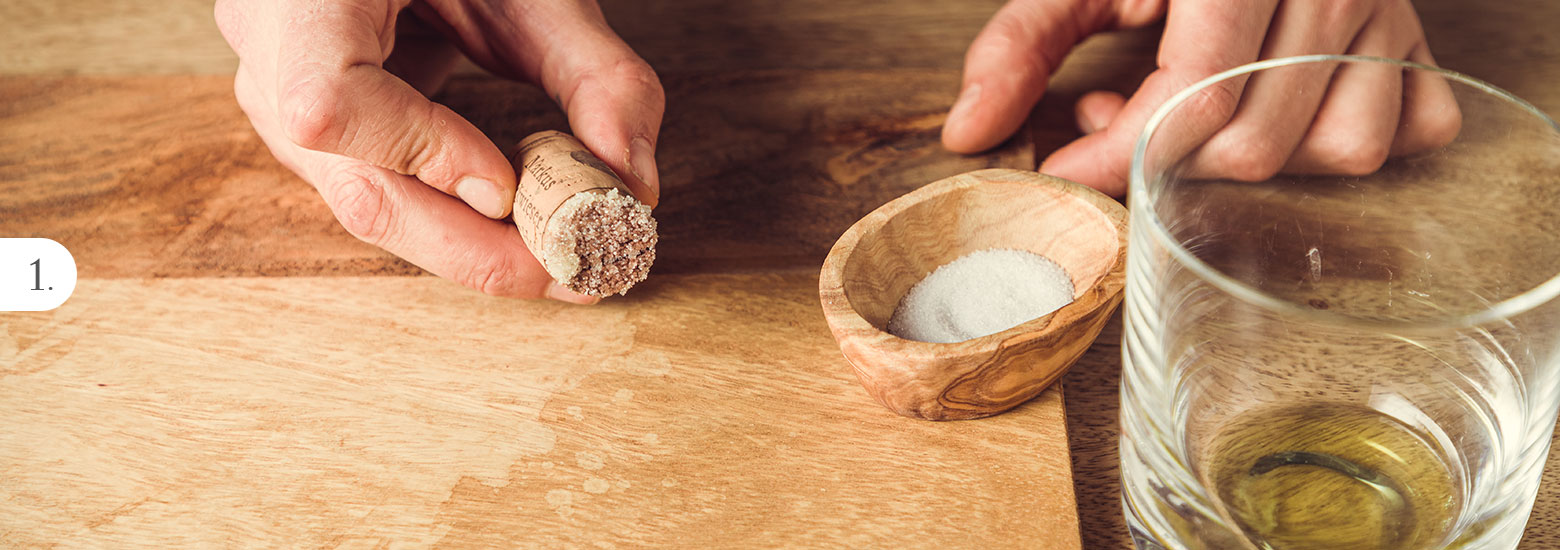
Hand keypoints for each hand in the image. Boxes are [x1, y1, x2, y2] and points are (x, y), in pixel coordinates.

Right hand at [215, 0, 664, 302]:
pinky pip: (377, 183)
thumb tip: (635, 187)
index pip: (330, 102)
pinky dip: (453, 211)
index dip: (422, 154)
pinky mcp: (307, 114)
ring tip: (560, 256)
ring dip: (470, 243)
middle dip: (475, 249)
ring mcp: (274, 85)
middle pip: (355, 186)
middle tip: (572, 274)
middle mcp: (268, 45)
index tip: (507, 184)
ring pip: (366, 201)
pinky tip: (519, 223)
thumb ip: (594, 72)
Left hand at [942, 0, 1461, 195]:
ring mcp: (1390, 12)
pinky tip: (1279, 117)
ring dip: (1254, 159)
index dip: (1117, 155)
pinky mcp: (1420, 42)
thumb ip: (1018, 43)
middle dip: (1171, 160)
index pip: (1194, 98)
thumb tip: (966, 132)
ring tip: (1192, 113)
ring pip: (1340, 150)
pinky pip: (1413, 133)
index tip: (1060, 172)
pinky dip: (1345, 145)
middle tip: (1121, 118)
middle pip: (1258, 143)